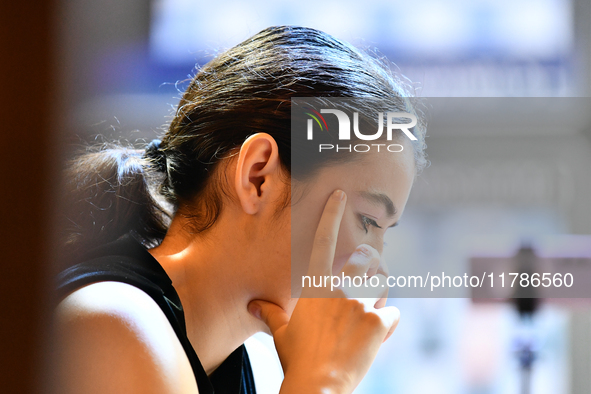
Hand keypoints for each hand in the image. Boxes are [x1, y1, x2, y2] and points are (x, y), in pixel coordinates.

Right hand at [248, 189, 399, 393]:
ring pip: (382, 286)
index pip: (322, 241)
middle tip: (370, 267)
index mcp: (316, 287)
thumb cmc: (297, 358)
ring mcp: (361, 304)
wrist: (318, 385)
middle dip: (371, 259)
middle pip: (364, 260)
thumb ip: (270, 313)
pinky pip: (393, 314)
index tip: (340, 195)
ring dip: (379, 294)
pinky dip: (388, 322)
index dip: (331, 215)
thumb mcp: (281, 333)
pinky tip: (378, 335)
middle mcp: (340, 289)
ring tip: (370, 310)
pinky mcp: (379, 323)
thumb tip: (253, 306)